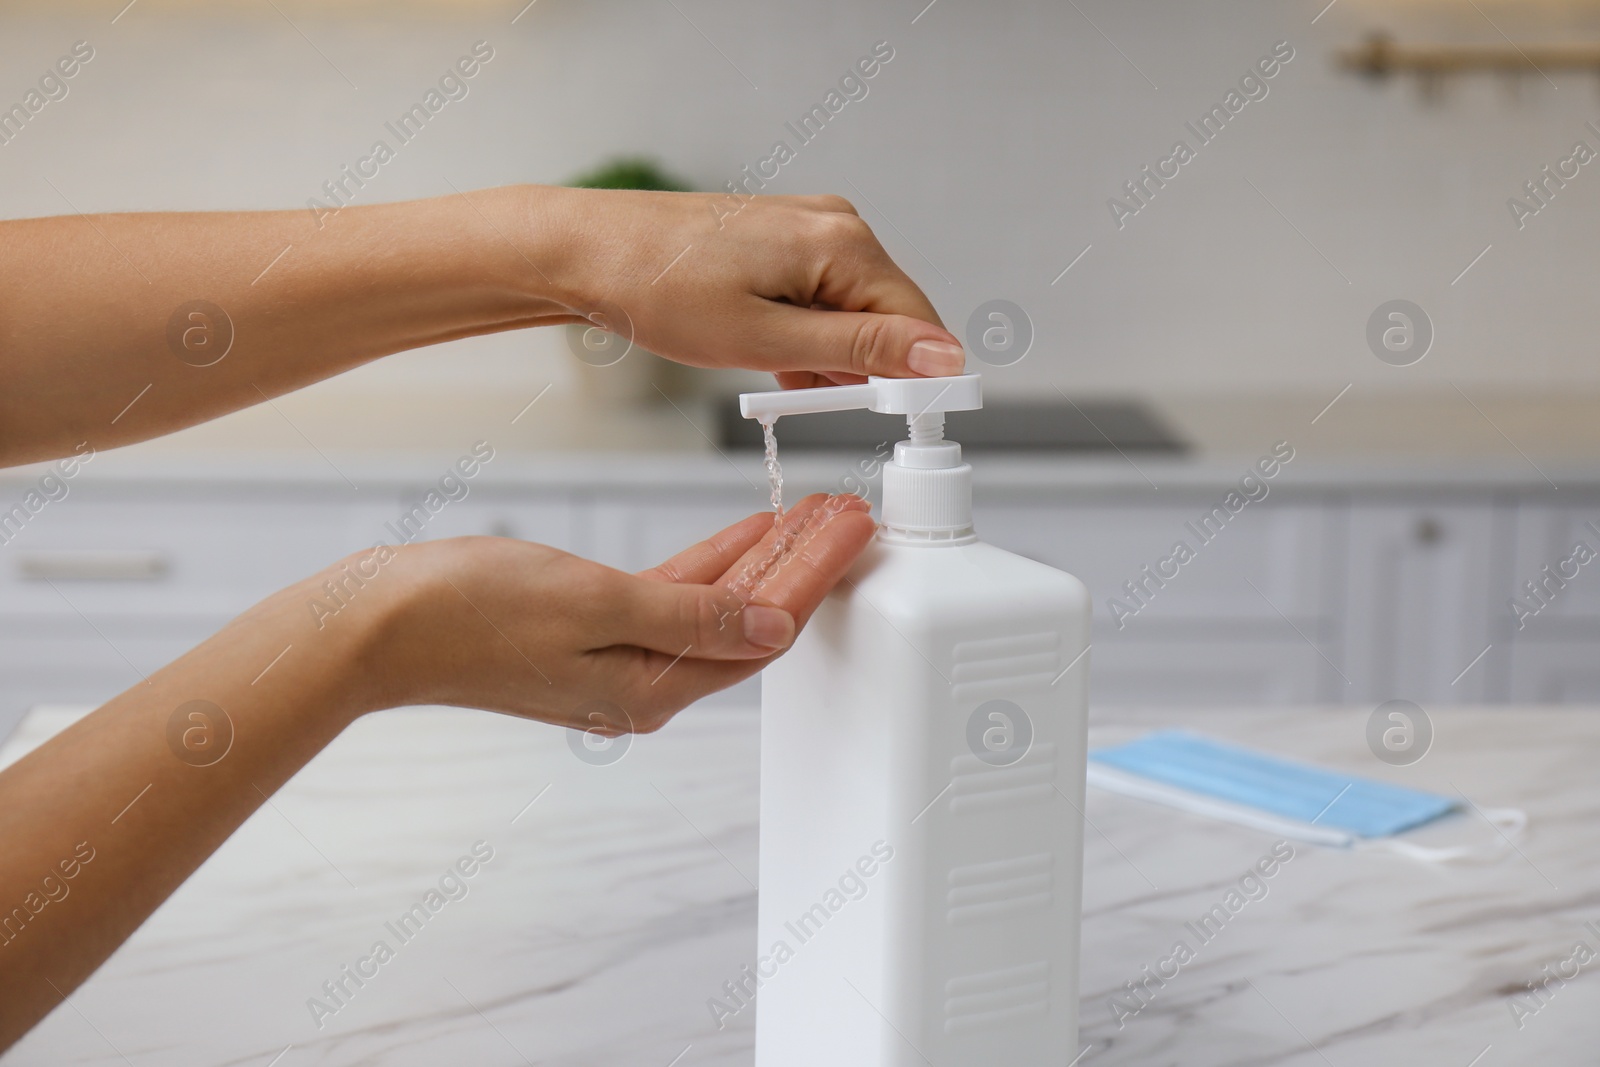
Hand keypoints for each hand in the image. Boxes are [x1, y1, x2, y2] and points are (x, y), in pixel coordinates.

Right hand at [352, 493, 874, 731]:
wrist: (375, 625)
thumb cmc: (468, 614)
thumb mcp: (594, 604)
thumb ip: (689, 618)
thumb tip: (770, 629)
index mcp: (649, 689)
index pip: (761, 634)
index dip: (815, 580)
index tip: (856, 533)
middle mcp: (641, 684)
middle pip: (749, 622)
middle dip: (804, 568)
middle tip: (850, 517)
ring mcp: (616, 660)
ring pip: (716, 607)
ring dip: (764, 561)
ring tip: (812, 517)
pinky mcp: (590, 632)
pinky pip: (673, 597)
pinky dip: (713, 565)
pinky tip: (742, 534)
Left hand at [537, 187, 966, 387]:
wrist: (586, 252)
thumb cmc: (659, 290)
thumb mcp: (766, 338)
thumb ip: (860, 350)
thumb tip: (943, 357)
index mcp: (842, 242)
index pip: (920, 325)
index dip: (910, 382)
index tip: (890, 423)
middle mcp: (837, 224)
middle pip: (888, 320)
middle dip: (856, 370)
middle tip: (796, 390)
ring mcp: (810, 228)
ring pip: (851, 315)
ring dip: (823, 358)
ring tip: (764, 366)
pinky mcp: (784, 239)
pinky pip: (820, 300)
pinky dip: (801, 338)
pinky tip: (766, 354)